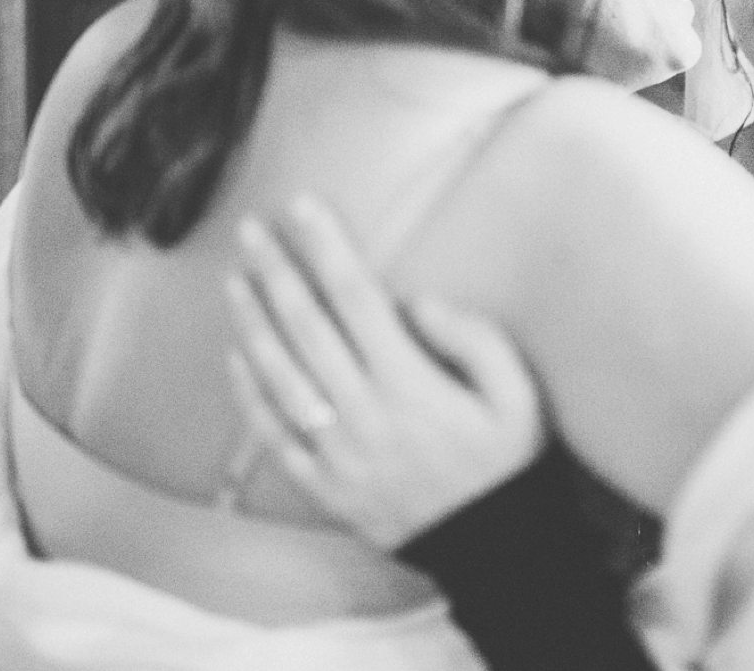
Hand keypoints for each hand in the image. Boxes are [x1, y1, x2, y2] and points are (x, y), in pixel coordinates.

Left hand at [224, 194, 547, 549]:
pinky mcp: (323, 484)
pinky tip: (237, 355)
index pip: (356, 299)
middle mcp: (363, 412)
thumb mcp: (518, 393)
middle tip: (252, 230)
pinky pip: (273, 434)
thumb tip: (414, 302)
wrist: (493, 543)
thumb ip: (473, 337)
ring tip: (235, 278)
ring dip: (252, 322)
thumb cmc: (508, 460)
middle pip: (307, 328)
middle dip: (276, 272)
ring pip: (280, 375)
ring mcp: (336, 451)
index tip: (304, 209)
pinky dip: (250, 393)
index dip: (326, 249)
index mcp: (409, 383)